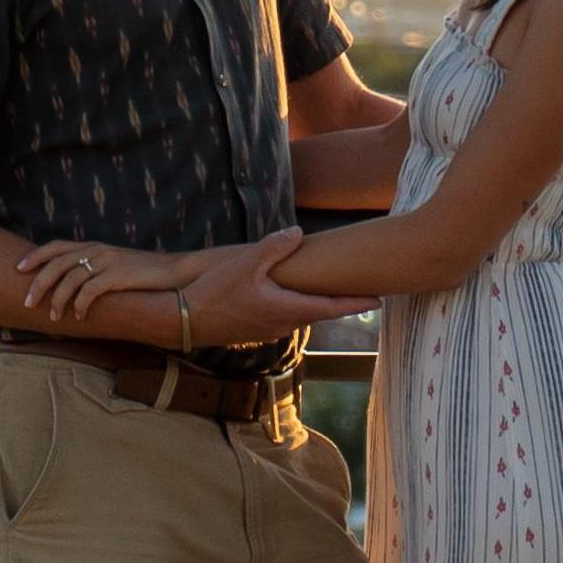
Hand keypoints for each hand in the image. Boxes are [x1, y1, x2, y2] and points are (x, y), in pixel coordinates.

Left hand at [15, 241, 197, 324]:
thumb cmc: (144, 275)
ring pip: (71, 278)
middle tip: (29, 303)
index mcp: (94, 247)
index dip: (36, 256)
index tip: (18, 269)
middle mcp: (98, 250)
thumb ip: (94, 270)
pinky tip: (78, 317)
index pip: (57, 246)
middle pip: (57, 263)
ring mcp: (108, 261)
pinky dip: (80, 305)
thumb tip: (70, 286)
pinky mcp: (119, 275)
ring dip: (58, 300)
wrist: (176, 273)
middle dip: (38, 283)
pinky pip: (90, 290)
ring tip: (54, 317)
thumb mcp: (115, 267)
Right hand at [186, 229, 377, 346]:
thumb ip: (274, 247)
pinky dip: (297, 305)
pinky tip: (291, 293)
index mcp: (287, 309)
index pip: (331, 307)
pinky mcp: (256, 328)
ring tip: (330, 289)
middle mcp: (284, 324)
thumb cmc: (214, 292)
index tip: (379, 301)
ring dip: (317, 303)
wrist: (184, 321)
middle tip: (362, 292)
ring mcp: (269, 329)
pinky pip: (285, 315)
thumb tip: (298, 233)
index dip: (356, 303)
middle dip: (341, 302)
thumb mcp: (245, 263)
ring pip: (302, 314)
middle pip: (320, 312)